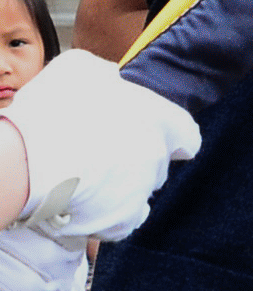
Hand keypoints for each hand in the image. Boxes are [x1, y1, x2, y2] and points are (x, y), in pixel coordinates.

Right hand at [2, 51, 200, 237]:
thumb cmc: (53, 112)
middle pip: (156, 163)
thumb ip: (107, 74)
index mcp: (160, 119)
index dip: (173, 136)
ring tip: (85, 178)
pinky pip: (122, 221)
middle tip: (100, 153)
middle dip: (135, 160)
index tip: (155, 137)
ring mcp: (142, 191)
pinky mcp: (122, 221)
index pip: (188, 135)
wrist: (26, 162)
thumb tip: (112, 79)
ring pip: (138, 193)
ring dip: (120, 187)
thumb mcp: (81, 69)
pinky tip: (83, 202)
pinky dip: (106, 215)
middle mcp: (158, 157)